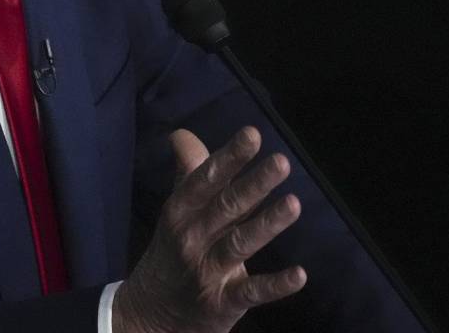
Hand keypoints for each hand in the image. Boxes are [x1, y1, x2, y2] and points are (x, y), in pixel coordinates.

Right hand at [112, 126, 306, 332]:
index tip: (252, 134)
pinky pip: (251, 292)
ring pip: (239, 244)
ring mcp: (206, 272)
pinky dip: (275, 285)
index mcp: (180, 212)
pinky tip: (299, 274)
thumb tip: (182, 134)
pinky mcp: (221, 304)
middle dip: (254, 184)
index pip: (206, 180)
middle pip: (226, 207)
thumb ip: (188, 173)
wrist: (149, 317)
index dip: (229, 157)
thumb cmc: (171, 253)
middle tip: (281, 162)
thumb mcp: (175, 212)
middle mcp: (192, 239)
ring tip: (294, 204)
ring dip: (267, 224)